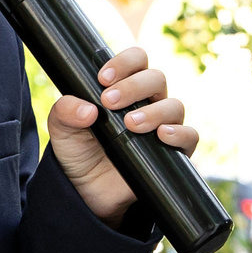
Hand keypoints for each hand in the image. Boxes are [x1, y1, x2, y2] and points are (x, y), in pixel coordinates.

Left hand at [47, 46, 198, 225]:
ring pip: (174, 106)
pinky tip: (161, 135)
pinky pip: (189, 136)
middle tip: (109, 101)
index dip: (124, 62)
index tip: (103, 78)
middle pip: (156, 78)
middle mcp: (148, 102)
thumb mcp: (62, 131)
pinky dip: (179, 133)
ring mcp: (163, 125)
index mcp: (125, 87)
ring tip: (130, 124)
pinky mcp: (173, 152)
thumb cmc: (79, 152)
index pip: (136, 60)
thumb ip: (65, 112)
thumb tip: (87, 110)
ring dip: (154, 111)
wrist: (88, 192)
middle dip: (134, 86)